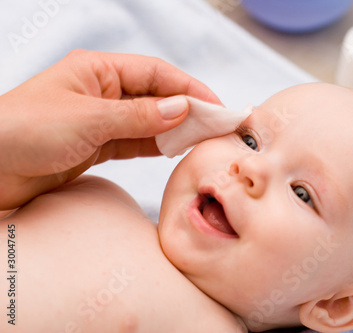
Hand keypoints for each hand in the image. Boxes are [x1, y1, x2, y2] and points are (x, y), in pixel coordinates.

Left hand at [0, 49, 220, 209]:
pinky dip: (157, 146)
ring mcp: (101, 120)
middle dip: (188, 110)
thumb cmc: (22, 132)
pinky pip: (136, 142)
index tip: (216, 106)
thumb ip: (137, 116)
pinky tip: (176, 150)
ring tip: (204, 141)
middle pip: (156, 96)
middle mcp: (102, 92)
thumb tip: (182, 109)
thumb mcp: (86, 119)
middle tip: (217, 127)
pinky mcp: (97, 146)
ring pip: (149, 121)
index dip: (189, 88)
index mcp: (97, 70)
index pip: (155, 74)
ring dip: (176, 130)